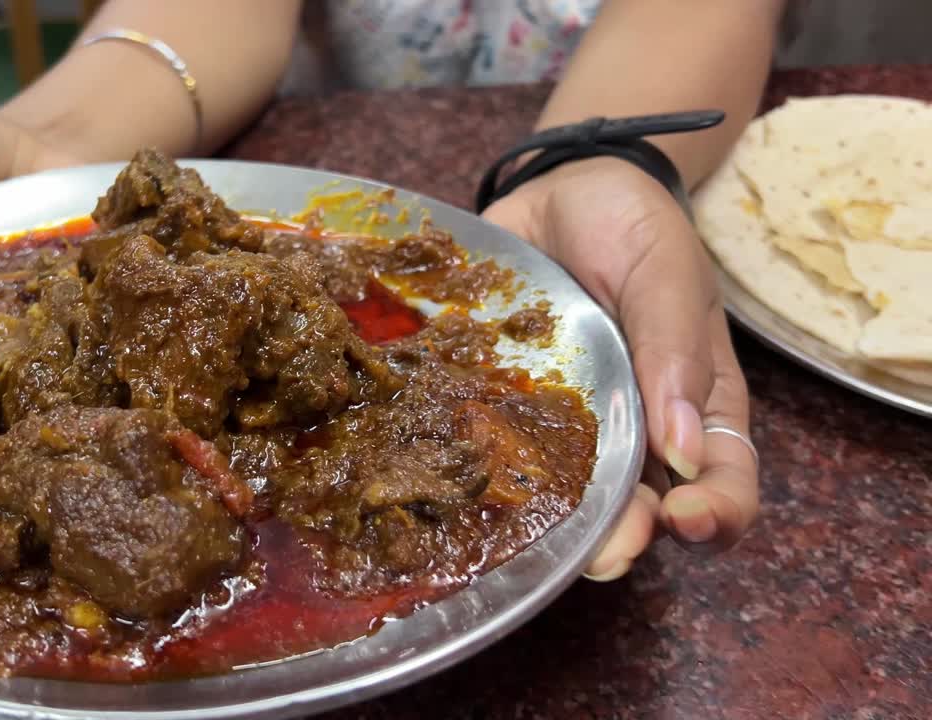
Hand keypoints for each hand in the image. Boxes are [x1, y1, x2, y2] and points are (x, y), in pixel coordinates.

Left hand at [481, 156, 757, 580]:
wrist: (558, 188)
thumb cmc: (631, 225)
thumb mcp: (666, 268)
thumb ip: (675, 349)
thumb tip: (684, 451)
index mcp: (693, 403)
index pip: (725, 483)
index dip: (715, 516)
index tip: (683, 518)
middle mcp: (632, 429)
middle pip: (642, 511)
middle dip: (626, 541)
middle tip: (602, 555)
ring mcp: (566, 425)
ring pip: (565, 500)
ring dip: (555, 528)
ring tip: (535, 538)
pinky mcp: (505, 408)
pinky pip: (494, 453)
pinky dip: (481, 475)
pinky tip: (461, 483)